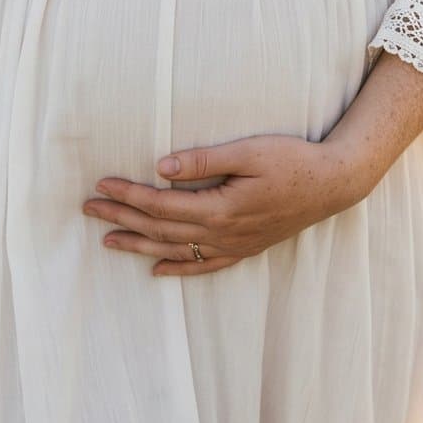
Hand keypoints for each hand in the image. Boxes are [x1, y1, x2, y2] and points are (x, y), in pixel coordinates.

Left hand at [82, 133, 363, 275]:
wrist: (333, 184)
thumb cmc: (293, 160)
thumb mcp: (249, 151)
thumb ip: (204, 160)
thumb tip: (162, 166)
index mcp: (219, 208)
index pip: (160, 204)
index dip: (127, 195)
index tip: (101, 184)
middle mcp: (222, 233)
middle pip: (160, 229)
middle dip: (121, 219)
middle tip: (89, 209)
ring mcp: (234, 245)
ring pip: (176, 250)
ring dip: (139, 246)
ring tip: (108, 241)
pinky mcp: (246, 248)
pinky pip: (205, 264)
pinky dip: (179, 268)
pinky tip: (158, 270)